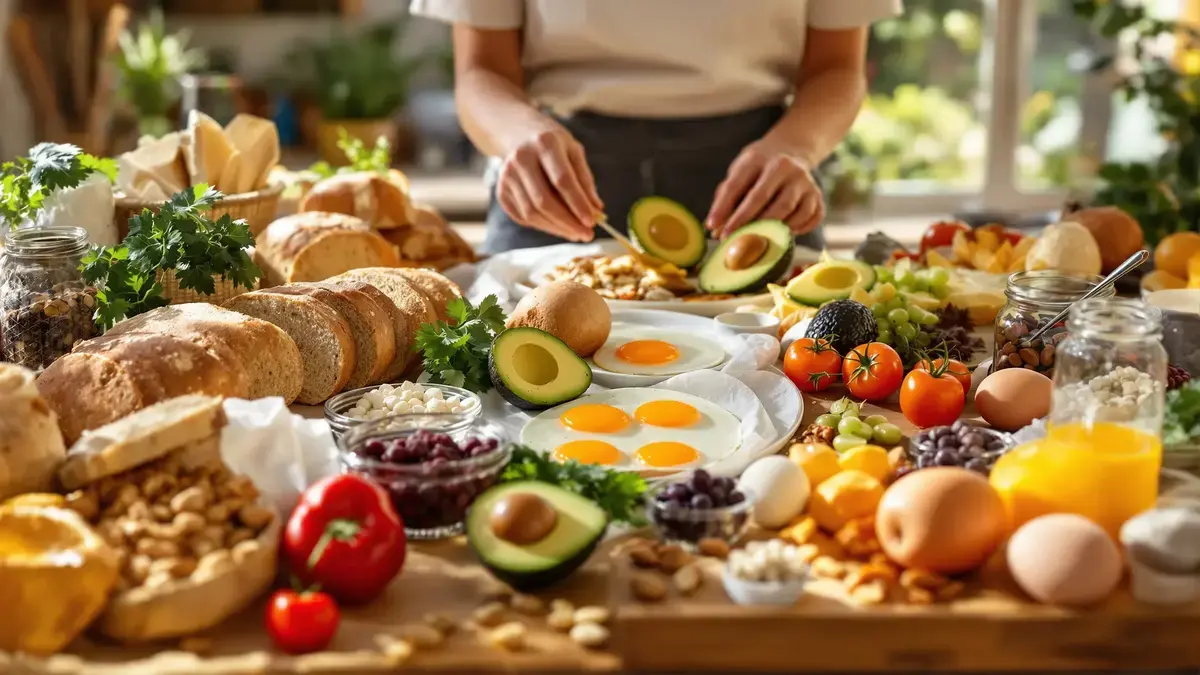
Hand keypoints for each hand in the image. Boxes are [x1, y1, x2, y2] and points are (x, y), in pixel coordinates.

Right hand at [496, 127, 603, 241]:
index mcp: (544, 143)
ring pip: (532, 213)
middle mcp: (521, 158)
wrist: (520, 135)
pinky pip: (524, 217)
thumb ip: (585, 181)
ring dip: (557, 228)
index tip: (592, 222)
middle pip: (544, 200)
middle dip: (568, 222)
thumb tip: (596, 210)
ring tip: (576, 233)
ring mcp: (507, 176)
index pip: (562, 180)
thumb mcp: (574, 153)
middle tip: (587, 234)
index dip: (577, 204)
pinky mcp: (501, 192)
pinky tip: (559, 226)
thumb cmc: (554, 145)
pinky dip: (544, 226)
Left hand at [707, 138, 824, 238]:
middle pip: (764, 197)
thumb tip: (715, 229)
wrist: (792, 151)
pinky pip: (809, 218)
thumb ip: (726, 198)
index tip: (713, 227)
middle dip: (745, 222)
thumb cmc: (758, 170)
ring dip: (771, 229)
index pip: (737, 184)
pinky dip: (796, 230)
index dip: (724, 208)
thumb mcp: (740, 173)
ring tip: (757, 239)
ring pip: (788, 210)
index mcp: (758, 159)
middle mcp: (784, 166)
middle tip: (732, 240)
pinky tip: (783, 234)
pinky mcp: (817, 195)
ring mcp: (804, 181)